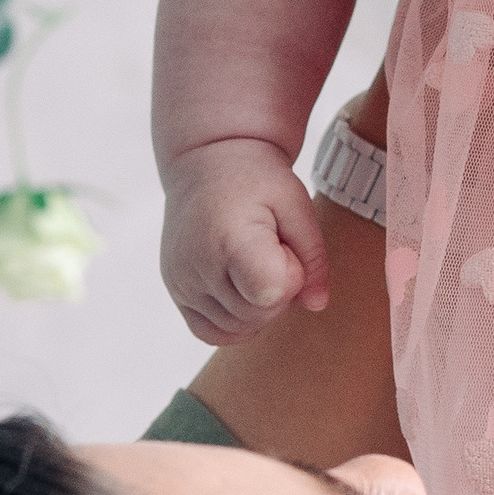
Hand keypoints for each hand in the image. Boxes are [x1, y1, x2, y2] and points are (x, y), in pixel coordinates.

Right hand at [158, 135, 331, 343]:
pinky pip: (211, 333)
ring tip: (255, 263)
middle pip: (258, 315)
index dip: (291, 275)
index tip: (284, 245)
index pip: (271, 294)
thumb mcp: (297, 204)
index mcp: (228, 239)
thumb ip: (313, 258)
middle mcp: (197, 265)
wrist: (207, 161)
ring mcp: (181, 282)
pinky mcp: (176, 291)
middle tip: (273, 250)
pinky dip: (235, 322)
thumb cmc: (257, 180)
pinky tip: (243, 291)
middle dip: (279, 291)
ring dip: (258, 306)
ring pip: (238, 328)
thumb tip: (317, 305)